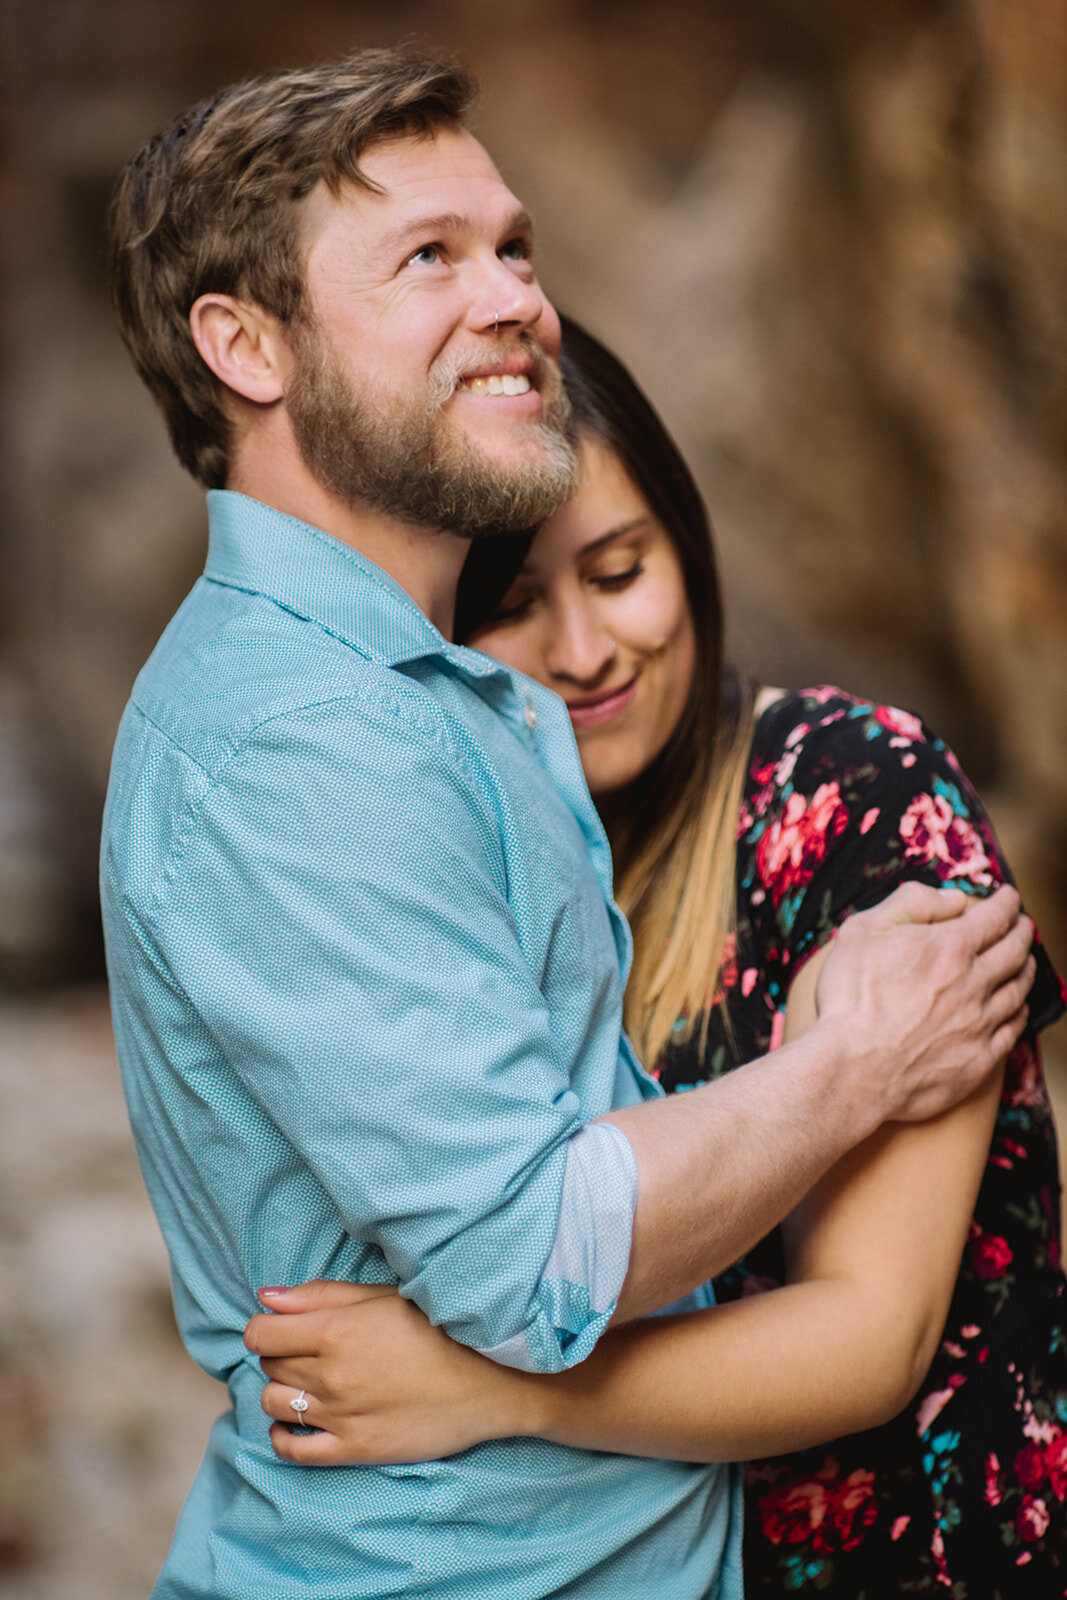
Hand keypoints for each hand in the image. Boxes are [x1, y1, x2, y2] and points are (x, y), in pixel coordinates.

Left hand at [244, 1281, 541, 1464]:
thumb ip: (320, 1295)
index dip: (265, 1328)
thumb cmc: (436, 1331)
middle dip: (280, 1354)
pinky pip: (293, 1450)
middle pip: (269, 1366)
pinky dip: (283, 1436)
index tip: (281, 1328)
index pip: (260, 1334)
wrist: (483, 1385)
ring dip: (282, 1391)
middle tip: (308, 1351)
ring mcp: (340, 1416)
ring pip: (274, 1404)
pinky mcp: (353, 1450)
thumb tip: (265, 1297)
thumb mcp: (382, 1298)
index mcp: (335, 1331)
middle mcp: (331, 1375)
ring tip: (307, 1384)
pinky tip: (295, 1422)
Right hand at [815, 882, 1033, 1124]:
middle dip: (1022, 932)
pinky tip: (1017, 1008)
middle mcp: (975, 983)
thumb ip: (912, 903)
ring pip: (1017, 991)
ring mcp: (980, 1024)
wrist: (853, 1070)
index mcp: (950, 947)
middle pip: (1014, 951)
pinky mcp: (978, 1060)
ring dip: (1025, 970)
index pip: (994, 916)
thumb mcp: (863, 930)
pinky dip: (1019, 1013)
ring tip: (1026, 962)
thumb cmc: (850, 998)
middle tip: (1023, 925)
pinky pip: (1012, 1031)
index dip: (1005, 902)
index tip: (1008, 897)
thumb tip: (954, 899)